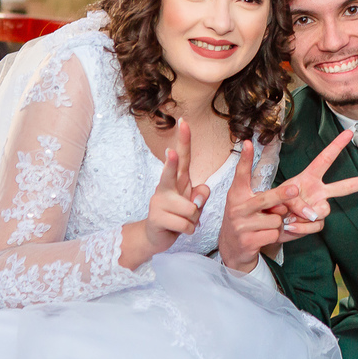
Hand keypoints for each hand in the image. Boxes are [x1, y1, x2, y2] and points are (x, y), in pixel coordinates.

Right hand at [144, 119, 209, 256]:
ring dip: (194, 220)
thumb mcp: (194, 203)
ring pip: (191, 209)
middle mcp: (166, 187)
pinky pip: (186, 225)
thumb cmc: (177, 215)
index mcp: (177, 179)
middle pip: (171, 171)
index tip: (184, 122)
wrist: (156, 236)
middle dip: (171, 162)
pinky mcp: (156, 218)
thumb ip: (201, 195)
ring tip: (184, 222)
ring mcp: (158, 201)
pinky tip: (179, 230)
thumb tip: (200, 194)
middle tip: (170, 151)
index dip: (184, 140)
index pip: (182, 157)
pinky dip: (189, 230)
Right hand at [218, 140, 300, 271]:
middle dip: (281, 195)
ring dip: (277, 223)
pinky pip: (273, 234)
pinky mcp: (247, 241)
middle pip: (265, 199)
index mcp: (237, 195)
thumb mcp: (246, 203)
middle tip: (295, 188)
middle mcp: (237, 208)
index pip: (241, 174)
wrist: (232, 248)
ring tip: (265, 225)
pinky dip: (274, 235)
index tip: (249, 143)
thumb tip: (283, 199)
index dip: (246, 159)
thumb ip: (262, 197)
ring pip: (274, 219)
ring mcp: (241, 225)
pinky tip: (263, 237)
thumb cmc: (245, 220)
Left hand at [276, 130, 357, 235]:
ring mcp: (319, 208)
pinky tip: (290, 225)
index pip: (325, 159)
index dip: (336, 146)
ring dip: (304, 214)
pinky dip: (301, 227)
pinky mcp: (317, 223)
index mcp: (308, 178)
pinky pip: (316, 225)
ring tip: (288, 215)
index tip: (349, 132)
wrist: (267, 225)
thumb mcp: (278, 197)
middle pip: (346, 187)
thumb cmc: (271, 204)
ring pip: (324, 210)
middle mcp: (318, 191)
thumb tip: (314, 213)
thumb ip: (295, 202)